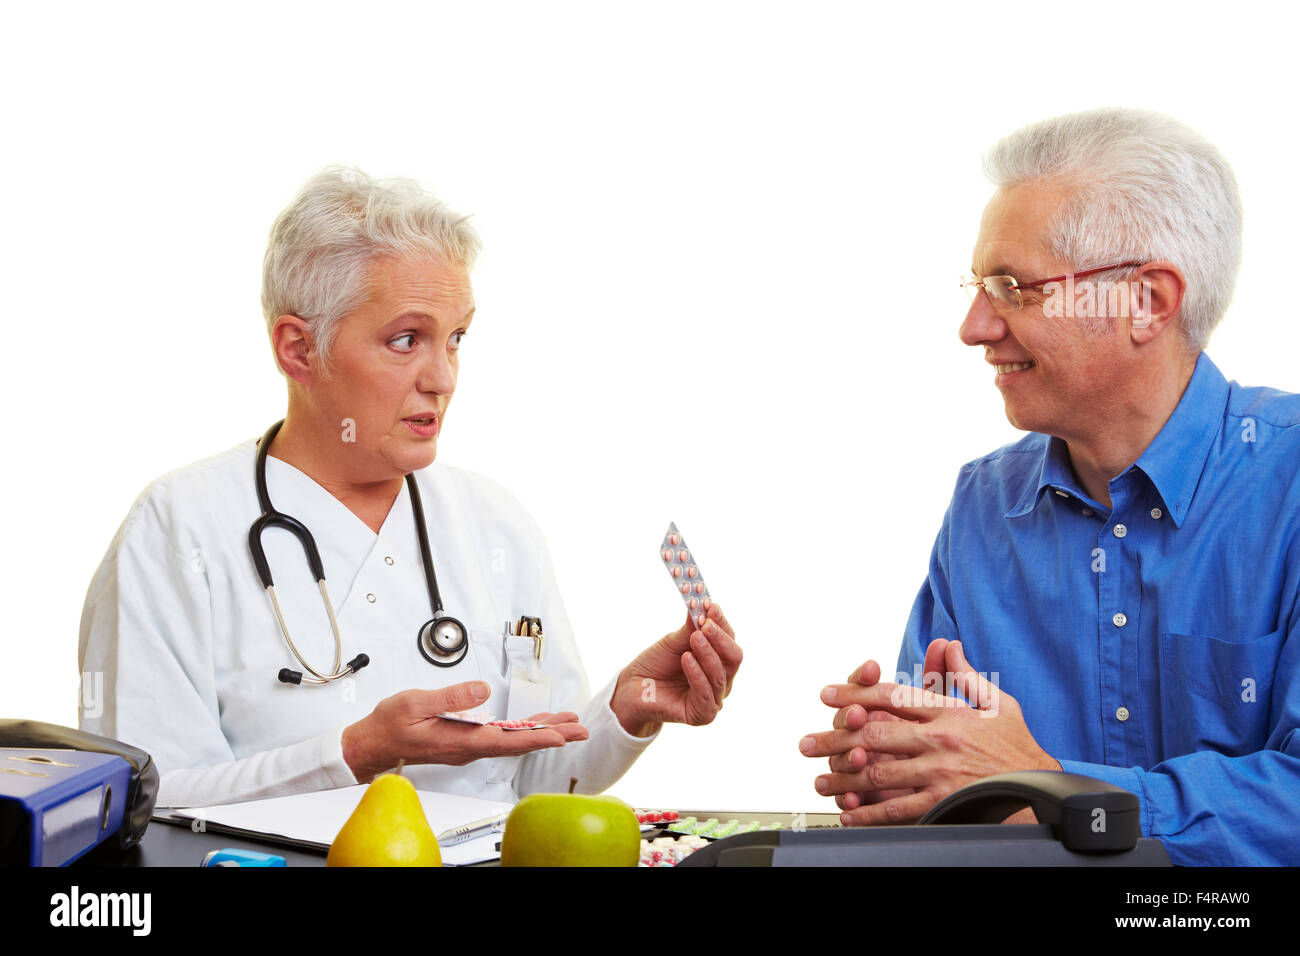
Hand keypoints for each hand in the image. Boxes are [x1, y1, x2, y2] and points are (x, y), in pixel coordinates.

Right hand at [342, 680, 588, 782]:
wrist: (371, 745)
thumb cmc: (389, 726)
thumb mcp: (415, 703)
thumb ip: (451, 697)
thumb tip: (482, 690)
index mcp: (460, 740)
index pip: (507, 741)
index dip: (537, 738)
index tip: (562, 734)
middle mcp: (468, 747)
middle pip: (518, 743)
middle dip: (552, 735)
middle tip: (579, 729)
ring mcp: (467, 746)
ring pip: (512, 741)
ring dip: (540, 732)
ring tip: (566, 725)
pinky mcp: (464, 742)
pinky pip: (501, 738)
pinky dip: (522, 732)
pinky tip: (533, 727)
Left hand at [609, 602, 740, 735]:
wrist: (634, 687)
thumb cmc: (657, 663)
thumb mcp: (675, 641)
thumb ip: (692, 626)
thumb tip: (703, 602)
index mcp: (720, 661)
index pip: (730, 640)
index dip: (722, 622)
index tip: (710, 605)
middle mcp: (722, 680)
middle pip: (734, 658)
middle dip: (720, 638)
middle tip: (706, 623)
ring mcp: (714, 699)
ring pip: (721, 675)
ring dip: (708, 653)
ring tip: (694, 637)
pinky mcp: (702, 715)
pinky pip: (706, 694)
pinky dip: (697, 674)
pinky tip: (686, 659)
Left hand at [801, 640, 1059, 824]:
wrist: (1042, 789)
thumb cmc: (1017, 746)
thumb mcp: (996, 703)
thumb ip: (965, 675)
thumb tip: (949, 644)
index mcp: (948, 712)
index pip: (892, 697)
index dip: (855, 692)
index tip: (828, 694)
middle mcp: (939, 739)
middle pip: (875, 735)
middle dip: (835, 738)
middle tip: (806, 743)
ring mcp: (940, 772)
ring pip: (879, 773)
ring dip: (844, 778)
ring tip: (819, 779)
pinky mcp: (943, 802)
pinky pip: (898, 808)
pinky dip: (870, 813)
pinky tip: (850, 814)